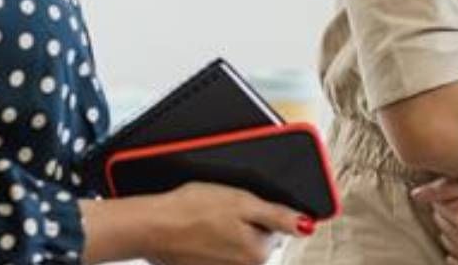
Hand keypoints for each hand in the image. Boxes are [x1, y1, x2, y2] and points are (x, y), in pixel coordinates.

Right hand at [143, 182, 310, 264]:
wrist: (150, 226)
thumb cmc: (192, 210)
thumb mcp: (242, 202)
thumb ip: (278, 216)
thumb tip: (307, 226)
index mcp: (258, 253)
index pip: (276, 228)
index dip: (260, 212)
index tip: (242, 206)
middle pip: (256, 240)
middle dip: (244, 224)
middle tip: (221, 211)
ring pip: (235, 247)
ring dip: (225, 234)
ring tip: (206, 222)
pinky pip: (216, 254)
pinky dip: (209, 243)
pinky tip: (196, 234)